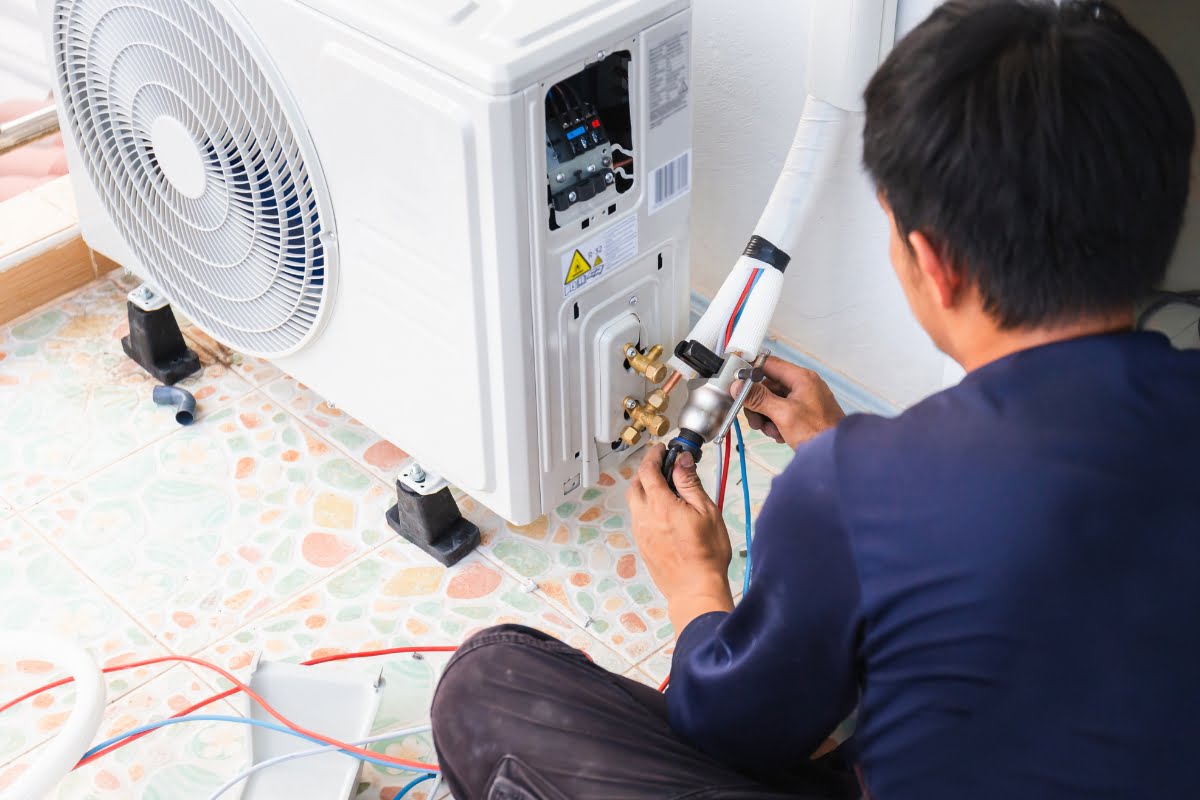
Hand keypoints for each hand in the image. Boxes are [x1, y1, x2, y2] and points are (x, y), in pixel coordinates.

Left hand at [627, 445, 733, 632]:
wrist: (695, 589)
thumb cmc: (706, 554)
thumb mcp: (706, 511)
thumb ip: (690, 483)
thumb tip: (681, 461)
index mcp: (660, 505)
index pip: (648, 470)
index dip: (653, 456)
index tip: (661, 450)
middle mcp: (645, 517)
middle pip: (635, 484)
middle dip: (646, 471)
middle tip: (662, 466)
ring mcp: (641, 532)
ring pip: (635, 502)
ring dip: (645, 489)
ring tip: (665, 488)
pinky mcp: (642, 545)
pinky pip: (639, 518)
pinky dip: (646, 507)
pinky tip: (664, 512)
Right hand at [736, 356, 845, 448]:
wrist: (836, 454)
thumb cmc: (817, 432)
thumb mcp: (783, 414)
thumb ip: (759, 398)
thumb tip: (738, 386)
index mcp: (801, 378)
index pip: (768, 364)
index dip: (751, 373)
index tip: (738, 385)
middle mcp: (803, 385)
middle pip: (768, 386)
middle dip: (758, 404)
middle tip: (755, 421)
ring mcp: (804, 399)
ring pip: (773, 401)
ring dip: (766, 417)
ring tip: (771, 431)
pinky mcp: (804, 413)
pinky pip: (781, 412)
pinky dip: (776, 423)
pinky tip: (780, 435)